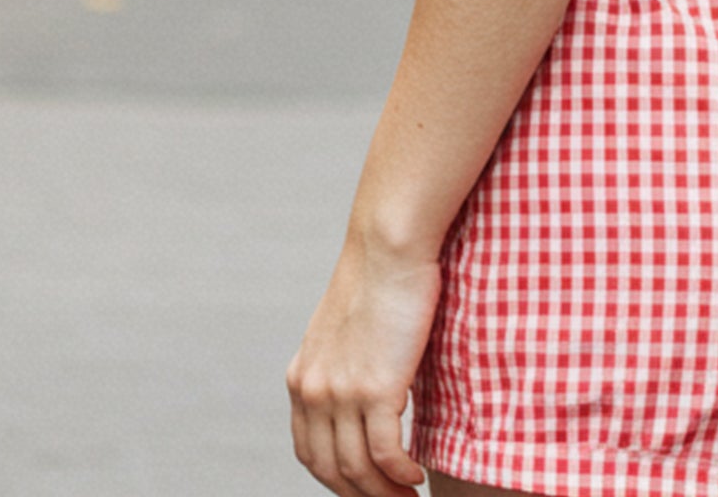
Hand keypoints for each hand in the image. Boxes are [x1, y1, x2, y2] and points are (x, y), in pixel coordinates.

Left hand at [287, 236, 442, 496]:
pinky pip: (385, 454)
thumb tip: (369, 393)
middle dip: (361, 496)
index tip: (363, 488)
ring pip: (358, 469)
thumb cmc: (378, 276)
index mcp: (301, 378)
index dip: (337, 480)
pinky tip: (417, 475)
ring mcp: (341, 393)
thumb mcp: (345, 327)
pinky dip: (400, 474)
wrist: (388, 245)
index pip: (310, 452)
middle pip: (331, 470)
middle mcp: (313, 392)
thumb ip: (345, 364)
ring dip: (384, 493)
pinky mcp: (375, 388)